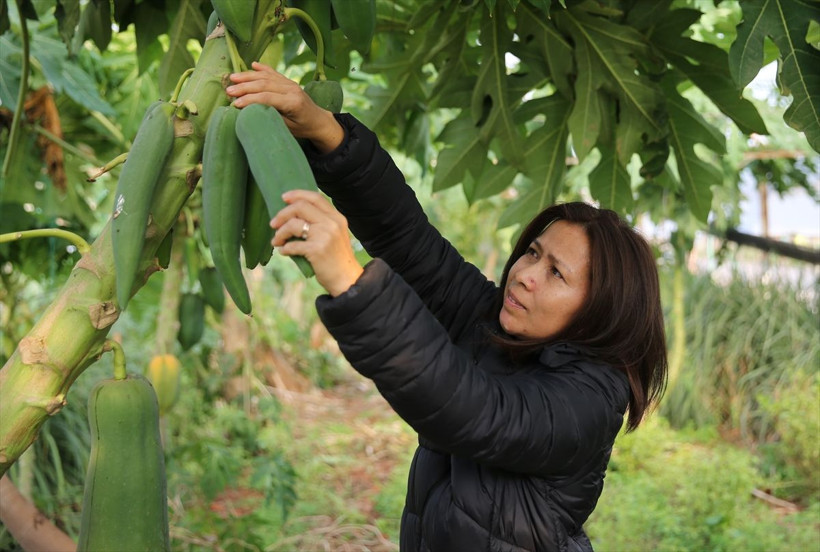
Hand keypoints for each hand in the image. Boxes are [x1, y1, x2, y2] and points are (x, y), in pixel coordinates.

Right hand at [226, 62, 343, 152]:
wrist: (319, 121)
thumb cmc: (303, 128)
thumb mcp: (287, 128)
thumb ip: (271, 116)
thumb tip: (250, 111)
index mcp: (293, 102)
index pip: (267, 98)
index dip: (249, 100)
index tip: (235, 104)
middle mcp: (292, 89)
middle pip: (264, 84)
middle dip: (244, 87)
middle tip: (228, 91)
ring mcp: (291, 83)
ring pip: (266, 76)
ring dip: (248, 76)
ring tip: (233, 78)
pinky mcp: (289, 81)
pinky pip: (273, 73)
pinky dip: (262, 68)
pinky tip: (252, 64)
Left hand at [270, 190, 363, 296]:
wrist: (347, 279)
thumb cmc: (337, 258)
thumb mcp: (335, 234)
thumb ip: (321, 222)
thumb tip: (292, 215)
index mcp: (336, 217)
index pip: (315, 197)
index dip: (297, 194)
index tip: (283, 198)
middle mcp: (332, 223)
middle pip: (300, 207)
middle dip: (282, 214)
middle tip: (273, 224)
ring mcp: (325, 235)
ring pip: (293, 224)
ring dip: (280, 233)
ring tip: (276, 241)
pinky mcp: (317, 250)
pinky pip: (293, 245)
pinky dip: (284, 248)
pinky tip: (284, 252)